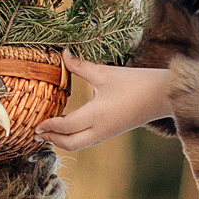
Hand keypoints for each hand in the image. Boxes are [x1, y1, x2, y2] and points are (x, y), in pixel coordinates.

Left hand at [35, 54, 171, 152]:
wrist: (163, 96)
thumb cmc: (135, 82)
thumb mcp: (105, 73)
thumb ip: (81, 66)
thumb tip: (63, 54)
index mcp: (97, 115)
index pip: (66, 126)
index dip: (49, 126)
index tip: (35, 124)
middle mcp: (100, 129)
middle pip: (70, 144)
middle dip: (52, 140)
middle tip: (36, 134)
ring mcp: (107, 133)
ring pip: (79, 144)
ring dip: (62, 141)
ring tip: (48, 134)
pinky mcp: (112, 132)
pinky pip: (88, 140)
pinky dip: (73, 139)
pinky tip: (67, 130)